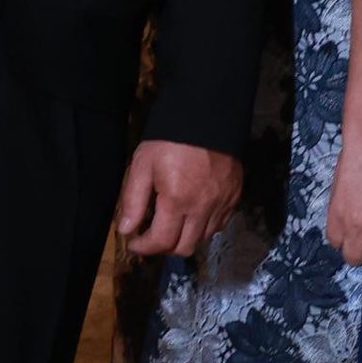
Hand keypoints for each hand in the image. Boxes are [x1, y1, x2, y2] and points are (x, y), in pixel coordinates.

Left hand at [114, 136, 240, 258]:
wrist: (207, 114)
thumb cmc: (170, 140)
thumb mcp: (143, 164)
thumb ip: (133, 200)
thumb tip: (126, 230)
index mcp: (177, 200)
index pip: (161, 242)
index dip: (144, 248)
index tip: (134, 242)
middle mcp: (203, 208)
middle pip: (184, 247)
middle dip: (164, 246)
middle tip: (152, 233)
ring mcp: (222, 204)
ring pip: (204, 238)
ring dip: (185, 236)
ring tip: (174, 221)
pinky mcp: (235, 196)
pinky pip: (220, 224)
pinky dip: (205, 226)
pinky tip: (194, 211)